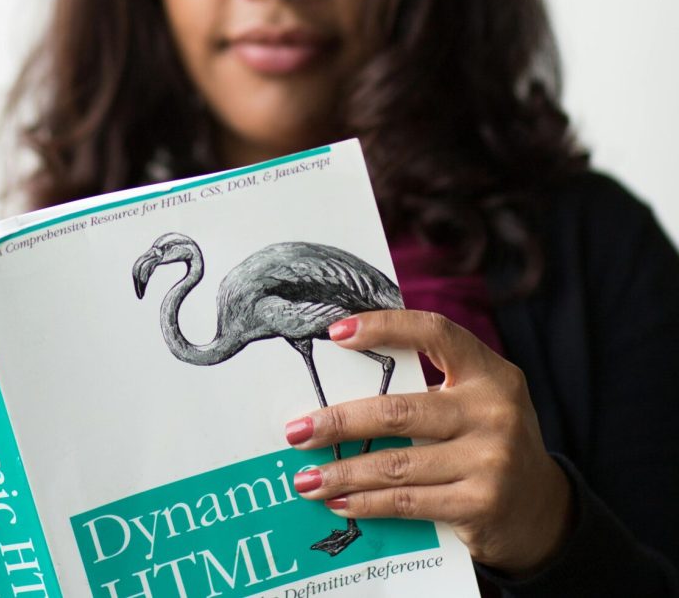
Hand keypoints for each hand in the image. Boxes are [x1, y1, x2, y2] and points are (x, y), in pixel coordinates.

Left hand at [285, 310, 572, 575]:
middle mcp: (494, 411)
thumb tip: (338, 379)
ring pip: (396, 463)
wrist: (540, 508)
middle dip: (338, 422)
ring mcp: (491, 460)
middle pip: (398, 411)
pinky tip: (339, 500)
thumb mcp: (471, 398)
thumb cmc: (485, 438)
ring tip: (305, 476)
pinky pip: (408, 501)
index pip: (434, 332)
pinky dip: (367, 502)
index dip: (384, 327)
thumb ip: (423, 382)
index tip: (335, 333)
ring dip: (342, 471)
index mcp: (489, 371)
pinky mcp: (481, 504)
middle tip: (296, 430)